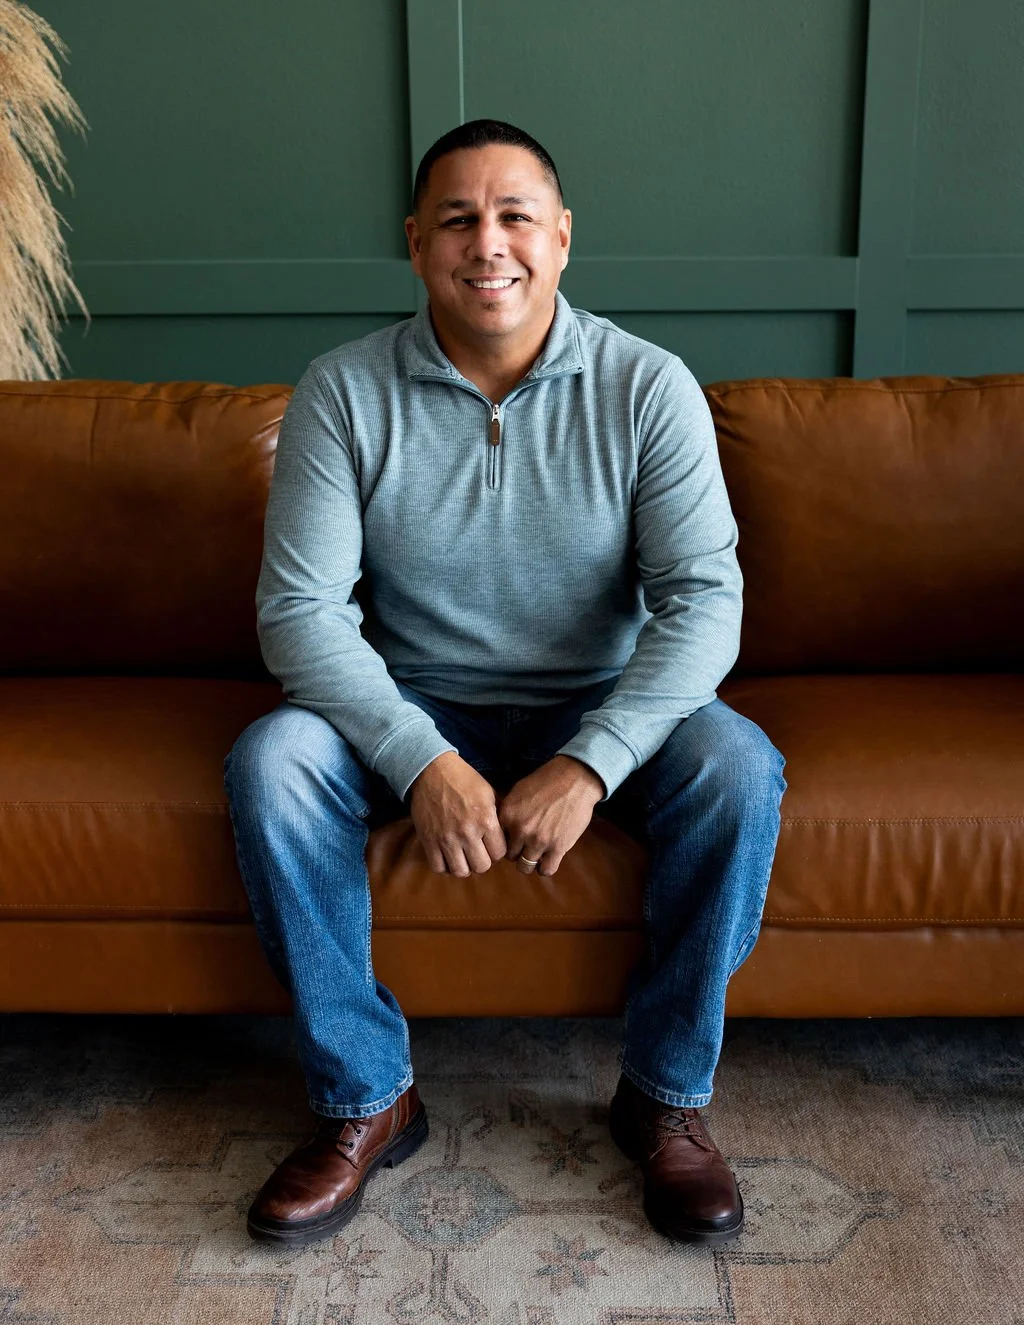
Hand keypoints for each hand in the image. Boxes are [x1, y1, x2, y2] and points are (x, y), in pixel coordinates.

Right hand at [408, 752, 506, 875]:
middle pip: (482, 867)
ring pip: (461, 871)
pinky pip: (438, 867)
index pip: (499, 854)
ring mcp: (446, 838)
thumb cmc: (463, 779)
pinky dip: (444, 866)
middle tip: (477, 851)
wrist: (432, 770)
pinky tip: (447, 856)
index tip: (491, 844)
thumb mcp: (489, 793)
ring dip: (464, 866)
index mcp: (486, 820)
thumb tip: (507, 833)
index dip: (496, 851)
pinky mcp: (429, 840)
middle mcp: (468, 833)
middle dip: (482, 861)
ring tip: (463, 856)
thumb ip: (498, 816)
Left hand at [498, 755, 605, 876]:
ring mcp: (539, 841)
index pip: (498, 840)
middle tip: (527, 846)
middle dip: (518, 852)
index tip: (514, 839)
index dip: (507, 840)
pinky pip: (546, 870)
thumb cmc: (546, 781)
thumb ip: (508, 812)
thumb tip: (501, 828)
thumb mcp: (518, 791)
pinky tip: (548, 859)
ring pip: (525, 867)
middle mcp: (520, 830)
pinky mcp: (558, 848)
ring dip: (530, 862)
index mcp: (507, 815)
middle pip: (510, 856)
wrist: (574, 779)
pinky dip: (545, 868)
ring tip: (537, 855)